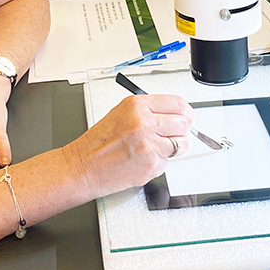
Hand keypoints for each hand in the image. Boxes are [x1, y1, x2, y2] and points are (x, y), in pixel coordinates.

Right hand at [63, 94, 192, 197]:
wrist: (83, 166)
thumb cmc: (98, 143)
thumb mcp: (120, 114)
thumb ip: (147, 111)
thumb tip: (173, 114)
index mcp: (137, 106)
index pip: (177, 103)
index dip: (185, 112)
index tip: (186, 117)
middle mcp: (144, 122)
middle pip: (183, 123)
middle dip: (180, 131)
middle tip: (170, 135)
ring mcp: (149, 144)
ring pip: (180, 144)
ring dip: (172, 148)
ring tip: (153, 149)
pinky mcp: (151, 164)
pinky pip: (168, 162)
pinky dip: (159, 163)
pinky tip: (142, 160)